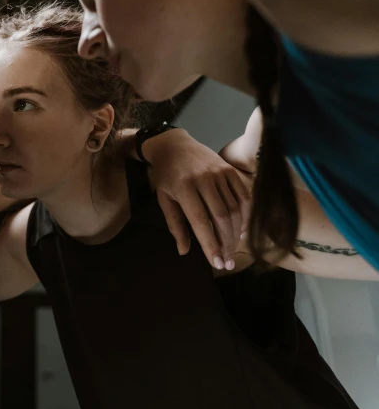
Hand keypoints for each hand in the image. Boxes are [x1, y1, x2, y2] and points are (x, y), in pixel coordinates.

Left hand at [144, 129, 250, 269]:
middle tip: (228, 262)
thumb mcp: (163, 199)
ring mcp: (219, 173)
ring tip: (233, 250)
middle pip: (221, 217)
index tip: (217, 263)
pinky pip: (243, 196)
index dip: (210, 244)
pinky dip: (244, 215)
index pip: (201, 221)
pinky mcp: (229, 169)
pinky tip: (240, 230)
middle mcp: (203, 179)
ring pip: (234, 208)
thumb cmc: (166, 175)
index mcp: (183, 188)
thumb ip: (175, 225)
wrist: (174, 145)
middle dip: (226, 243)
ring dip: (235, 233)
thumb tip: (184, 251)